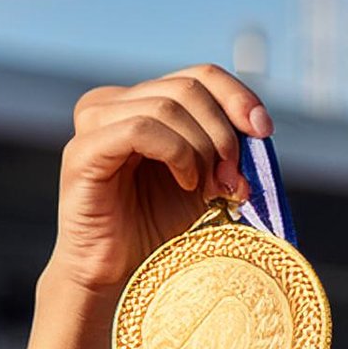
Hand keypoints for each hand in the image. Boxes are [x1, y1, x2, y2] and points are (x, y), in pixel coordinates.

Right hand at [45, 62, 272, 295]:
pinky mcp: (83, 151)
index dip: (238, 96)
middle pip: (188, 89)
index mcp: (142, 101)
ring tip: (210, 188)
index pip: (199, 75)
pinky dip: (176, 153)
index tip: (264, 131)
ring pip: (166, 106)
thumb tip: (260, 126)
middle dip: (223, 134)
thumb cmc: (160, 226)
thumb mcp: (207, 178)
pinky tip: (186, 183)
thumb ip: (227, 147)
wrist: (121, 273)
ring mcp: (94, 123)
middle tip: (233, 178)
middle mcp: (112, 103)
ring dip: (203, 148)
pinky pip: (140, 129)